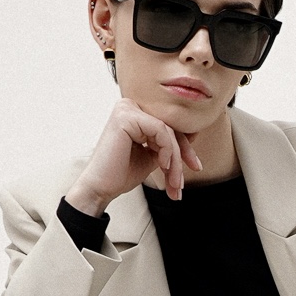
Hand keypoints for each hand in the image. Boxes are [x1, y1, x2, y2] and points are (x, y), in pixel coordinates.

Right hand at [66, 97, 204, 213]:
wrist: (100, 189)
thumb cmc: (122, 174)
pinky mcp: (126, 116)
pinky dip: (167, 150)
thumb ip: (169, 144)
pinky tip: (162, 166)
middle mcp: (130, 106)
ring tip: (173, 182)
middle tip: (183, 180)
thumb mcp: (154, 156)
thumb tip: (194, 132)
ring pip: (167, 131)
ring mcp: (127, 109)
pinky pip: (160, 130)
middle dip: (183, 155)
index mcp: (135, 113)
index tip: (195, 167)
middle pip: (170, 127)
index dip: (185, 147)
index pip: (168, 125)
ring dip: (175, 160)